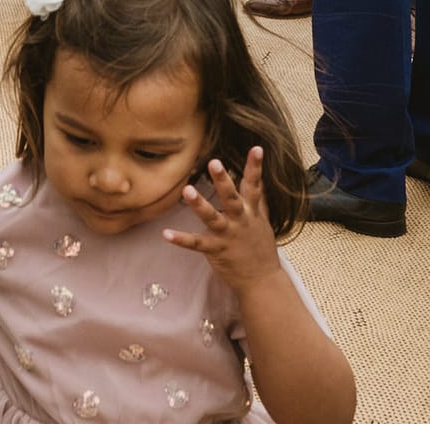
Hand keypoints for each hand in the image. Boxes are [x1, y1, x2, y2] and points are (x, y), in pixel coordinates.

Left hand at [162, 148, 283, 291]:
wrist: (263, 282)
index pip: (255, 186)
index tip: (256, 147)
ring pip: (213, 217)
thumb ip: (258, 202)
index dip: (255, 167)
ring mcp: (228, 236)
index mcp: (252, 213)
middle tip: (214, 161)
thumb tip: (259, 181)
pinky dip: (181, 239)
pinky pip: (197, 243)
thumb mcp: (263, 223)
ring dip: (200, 204)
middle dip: (223, 180)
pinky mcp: (217, 250)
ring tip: (187, 190)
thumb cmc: (260, 250)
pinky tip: (166, 233)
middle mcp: (241, 221)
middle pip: (232, 197)